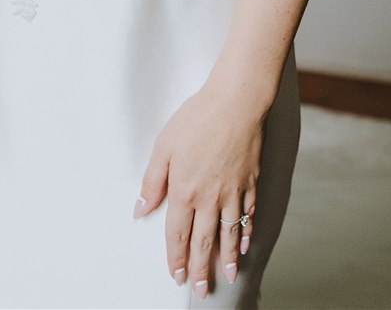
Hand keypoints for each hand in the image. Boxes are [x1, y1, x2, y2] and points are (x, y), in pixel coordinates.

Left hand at [135, 82, 263, 297]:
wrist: (236, 102)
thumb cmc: (197, 119)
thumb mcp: (163, 147)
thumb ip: (151, 182)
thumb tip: (140, 209)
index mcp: (184, 190)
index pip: (178, 233)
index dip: (176, 257)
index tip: (177, 274)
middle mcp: (210, 198)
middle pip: (204, 241)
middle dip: (201, 268)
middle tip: (200, 288)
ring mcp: (233, 192)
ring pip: (229, 234)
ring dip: (226, 258)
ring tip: (226, 276)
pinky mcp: (250, 182)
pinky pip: (248, 215)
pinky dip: (247, 232)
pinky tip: (245, 244)